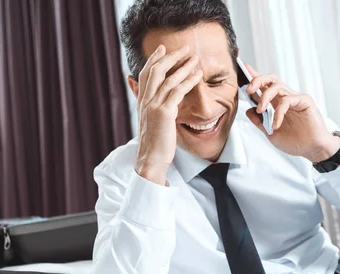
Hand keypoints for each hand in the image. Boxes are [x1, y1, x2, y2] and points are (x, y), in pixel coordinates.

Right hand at [135, 45, 202, 184]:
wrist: (150, 160)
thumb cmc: (154, 144)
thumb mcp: (150, 123)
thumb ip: (152, 110)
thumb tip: (155, 103)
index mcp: (142, 102)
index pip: (145, 74)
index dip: (153, 59)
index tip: (162, 49)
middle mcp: (145, 101)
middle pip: (156, 70)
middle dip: (170, 56)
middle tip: (184, 48)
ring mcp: (154, 106)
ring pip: (168, 79)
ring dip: (183, 66)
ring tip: (194, 58)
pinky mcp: (164, 113)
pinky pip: (177, 92)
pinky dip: (188, 81)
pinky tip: (197, 75)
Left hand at [244, 65, 339, 163]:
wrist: (312, 149)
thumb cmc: (295, 141)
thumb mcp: (271, 134)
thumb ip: (259, 122)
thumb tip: (248, 110)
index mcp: (276, 104)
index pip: (264, 86)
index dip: (255, 76)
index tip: (245, 68)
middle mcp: (285, 98)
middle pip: (270, 79)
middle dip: (257, 80)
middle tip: (249, 90)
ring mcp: (295, 98)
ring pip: (277, 86)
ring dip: (265, 97)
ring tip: (260, 110)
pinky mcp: (304, 101)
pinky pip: (287, 100)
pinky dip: (278, 112)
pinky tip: (276, 124)